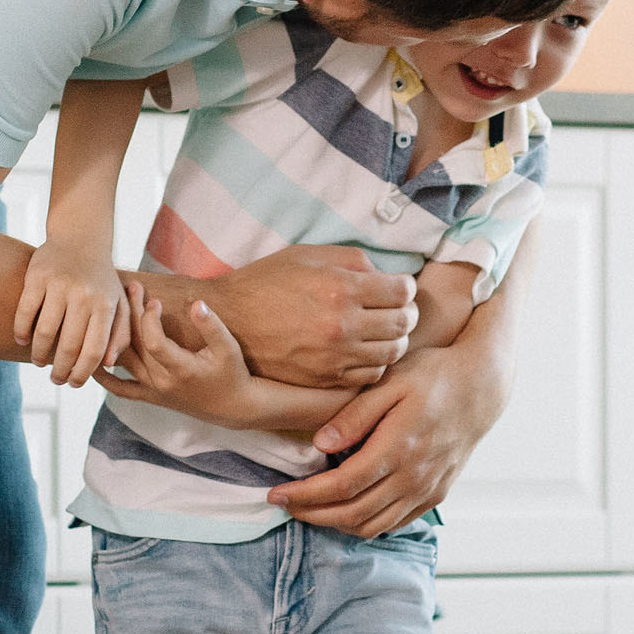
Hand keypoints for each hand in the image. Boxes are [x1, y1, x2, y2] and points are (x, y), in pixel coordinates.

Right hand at [13, 230, 132, 384]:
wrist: (82, 239)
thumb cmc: (101, 280)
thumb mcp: (119, 305)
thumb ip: (120, 335)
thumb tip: (108, 365)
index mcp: (105, 306)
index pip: (93, 351)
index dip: (82, 373)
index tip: (73, 384)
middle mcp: (84, 295)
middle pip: (68, 346)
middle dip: (59, 370)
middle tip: (55, 379)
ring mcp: (59, 285)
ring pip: (44, 332)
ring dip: (38, 354)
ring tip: (38, 361)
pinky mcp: (37, 276)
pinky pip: (25, 311)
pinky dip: (21, 331)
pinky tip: (22, 340)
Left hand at [95, 285, 255, 421]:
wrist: (231, 407)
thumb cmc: (232, 374)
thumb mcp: (229, 348)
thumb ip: (212, 326)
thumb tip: (196, 303)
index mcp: (182, 369)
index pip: (153, 342)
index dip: (149, 318)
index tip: (154, 298)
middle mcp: (162, 382)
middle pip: (135, 345)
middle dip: (132, 313)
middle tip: (132, 288)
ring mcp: (153, 391)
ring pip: (124, 361)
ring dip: (115, 334)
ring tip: (113, 308)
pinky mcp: (149, 397)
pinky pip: (120, 389)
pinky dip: (104, 377)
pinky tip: (92, 358)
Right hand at [199, 245, 417, 388]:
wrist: (227, 321)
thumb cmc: (266, 282)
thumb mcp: (307, 254)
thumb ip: (352, 260)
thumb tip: (384, 274)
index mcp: (341, 288)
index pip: (402, 291)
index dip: (404, 287)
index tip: (397, 287)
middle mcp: (342, 325)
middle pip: (402, 324)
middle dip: (406, 314)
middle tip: (398, 310)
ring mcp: (334, 357)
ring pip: (391, 353)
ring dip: (395, 340)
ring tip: (384, 332)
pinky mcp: (324, 379)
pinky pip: (369, 376)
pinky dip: (375, 364)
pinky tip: (365, 352)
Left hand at [270, 342, 509, 536]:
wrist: (481, 388)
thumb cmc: (433, 377)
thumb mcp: (391, 383)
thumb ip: (354, 416)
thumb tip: (319, 445)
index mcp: (398, 449)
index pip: (342, 486)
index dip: (305, 496)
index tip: (276, 494)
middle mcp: (414, 477)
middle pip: (353, 514)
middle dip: (312, 514)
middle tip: (284, 505)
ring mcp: (426, 490)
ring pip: (373, 526)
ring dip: (336, 524)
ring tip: (310, 509)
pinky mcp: (434, 495)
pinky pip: (394, 524)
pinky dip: (364, 524)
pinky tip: (345, 510)